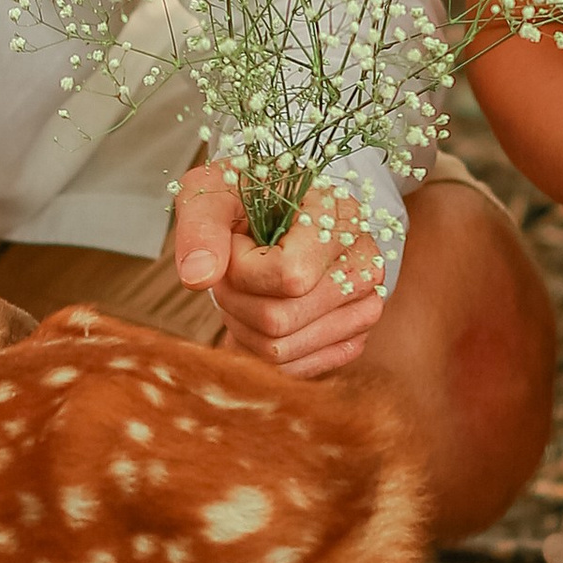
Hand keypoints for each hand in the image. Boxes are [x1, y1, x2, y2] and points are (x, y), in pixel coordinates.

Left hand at [170, 163, 386, 374]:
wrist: (273, 211)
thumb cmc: (243, 198)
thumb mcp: (212, 193)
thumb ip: (202, 226)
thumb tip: (198, 277)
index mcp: (341, 217)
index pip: (288, 275)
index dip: (241, 268)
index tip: (235, 241)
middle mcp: (364, 265)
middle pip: (279, 320)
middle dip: (234, 299)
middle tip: (230, 271)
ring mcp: (364, 307)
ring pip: (280, 350)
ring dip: (243, 324)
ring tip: (245, 288)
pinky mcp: (352, 340)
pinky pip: (292, 370)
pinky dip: (260, 348)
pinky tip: (258, 312)